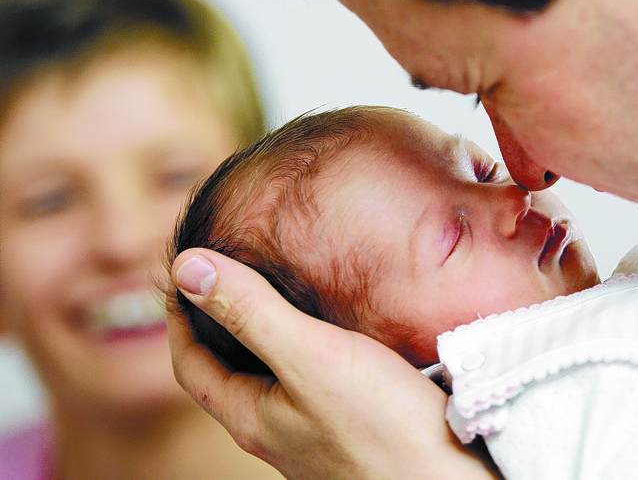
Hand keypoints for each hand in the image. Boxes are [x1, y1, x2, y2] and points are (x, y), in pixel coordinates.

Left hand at [168, 248, 498, 479]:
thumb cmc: (385, 428)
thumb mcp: (311, 357)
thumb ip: (252, 312)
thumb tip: (188, 269)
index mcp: (252, 419)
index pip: (190, 365)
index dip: (181, 315)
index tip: (188, 272)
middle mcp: (278, 435)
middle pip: (229, 376)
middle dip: (222, 325)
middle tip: (232, 277)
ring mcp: (316, 439)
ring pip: (275, 383)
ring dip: (268, 339)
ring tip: (283, 296)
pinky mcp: (354, 436)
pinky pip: (315, 389)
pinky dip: (310, 354)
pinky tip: (339, 338)